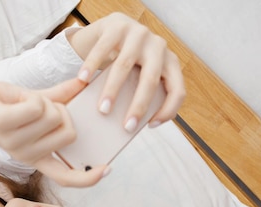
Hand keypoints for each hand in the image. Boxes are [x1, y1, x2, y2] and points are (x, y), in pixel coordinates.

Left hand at [0, 77, 106, 186]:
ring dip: (42, 100)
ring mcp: (14, 145)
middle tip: (37, 107)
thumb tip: (85, 85)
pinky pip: (36, 107)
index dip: (88, 177)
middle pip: (69, 131)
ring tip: (21, 103)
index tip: (106, 168)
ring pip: (54, 116)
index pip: (66, 177)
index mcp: (37, 155)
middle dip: (60, 111)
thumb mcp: (34, 102)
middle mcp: (27, 156)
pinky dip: (32, 96)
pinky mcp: (2, 128)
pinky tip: (17, 99)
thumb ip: (60, 98)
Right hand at [67, 12, 185, 130]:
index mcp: (170, 62)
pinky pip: (103, 48)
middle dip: (138, 106)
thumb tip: (130, 125)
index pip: (177, 90)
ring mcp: (138, 33)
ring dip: (113, 90)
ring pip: (125, 65)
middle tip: (126, 126)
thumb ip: (143, 92)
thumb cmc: (130, 62)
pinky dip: (92, 65)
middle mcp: (158, 46)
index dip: (168, 110)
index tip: (150, 126)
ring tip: (102, 109)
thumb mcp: (142, 74)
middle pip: (150, 79)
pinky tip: (83, 80)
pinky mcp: (117, 25)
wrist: (115, 29)